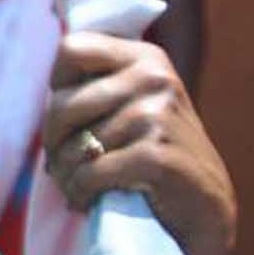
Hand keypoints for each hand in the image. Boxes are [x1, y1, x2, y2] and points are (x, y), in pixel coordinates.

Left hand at [43, 32, 235, 254]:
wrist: (206, 205)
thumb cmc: (154, 153)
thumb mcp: (134, 105)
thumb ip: (100, 84)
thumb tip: (47, 83)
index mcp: (146, 57)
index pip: (72, 49)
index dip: (57, 85)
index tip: (68, 115)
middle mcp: (155, 78)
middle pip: (62, 103)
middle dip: (53, 141)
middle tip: (59, 164)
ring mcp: (158, 114)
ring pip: (75, 144)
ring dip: (65, 173)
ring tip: (75, 184)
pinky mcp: (157, 154)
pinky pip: (91, 172)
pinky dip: (80, 191)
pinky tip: (86, 200)